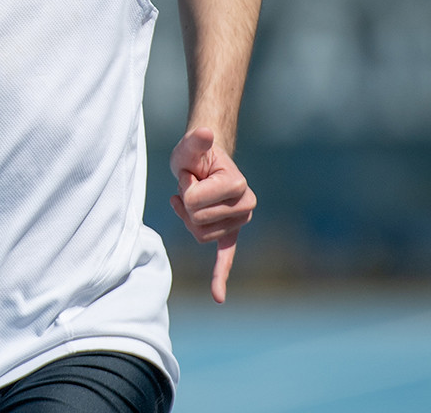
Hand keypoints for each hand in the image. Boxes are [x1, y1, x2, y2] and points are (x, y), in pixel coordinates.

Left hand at [169, 126, 254, 303]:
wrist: (205, 162)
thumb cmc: (196, 155)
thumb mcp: (190, 147)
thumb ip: (196, 141)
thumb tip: (203, 133)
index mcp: (238, 185)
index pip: (196, 202)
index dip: (185, 187)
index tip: (191, 174)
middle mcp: (246, 206)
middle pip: (197, 222)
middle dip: (186, 204)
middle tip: (192, 185)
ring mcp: (238, 222)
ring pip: (198, 235)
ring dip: (187, 218)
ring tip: (192, 197)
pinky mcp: (229, 234)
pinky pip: (225, 257)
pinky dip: (219, 276)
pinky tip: (217, 296)